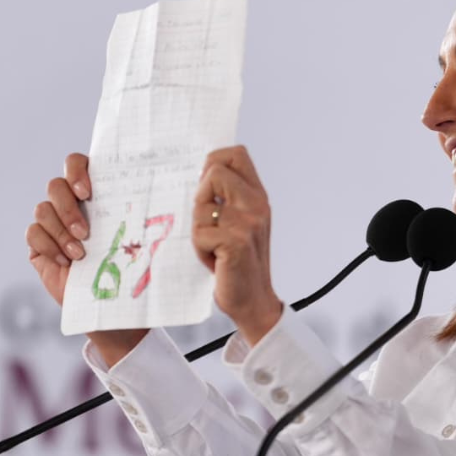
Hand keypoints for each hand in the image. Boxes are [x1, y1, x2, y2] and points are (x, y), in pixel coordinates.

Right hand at [27, 152, 146, 364]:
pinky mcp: (39, 244)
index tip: (87, 192)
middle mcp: (71, 203)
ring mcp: (52, 223)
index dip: (76, 170)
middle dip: (68, 208)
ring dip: (61, 232)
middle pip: (55, 185)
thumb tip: (164, 190)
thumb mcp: (139, 238)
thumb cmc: (130, 270)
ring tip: (80, 254)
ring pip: (42, 209)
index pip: (76, 163)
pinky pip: (33, 233)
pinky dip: (49, 246)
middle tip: (86, 232)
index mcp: (95, 192)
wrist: (112, 308)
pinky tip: (66, 262)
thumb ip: (140, 213)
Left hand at [192, 146, 283, 343]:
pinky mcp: (236, 242)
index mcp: (257, 196)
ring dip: (198, 231)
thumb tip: (200, 174)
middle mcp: (257, 205)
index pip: (236, 154)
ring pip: (201, 207)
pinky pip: (199, 233)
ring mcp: (248, 223)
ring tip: (213, 249)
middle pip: (214, 172)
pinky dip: (199, 250)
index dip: (213, 162)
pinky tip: (214, 261)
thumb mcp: (237, 223)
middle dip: (200, 197)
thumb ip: (226, 198)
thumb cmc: (236, 264)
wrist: (253, 301)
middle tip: (208, 224)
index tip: (207, 188)